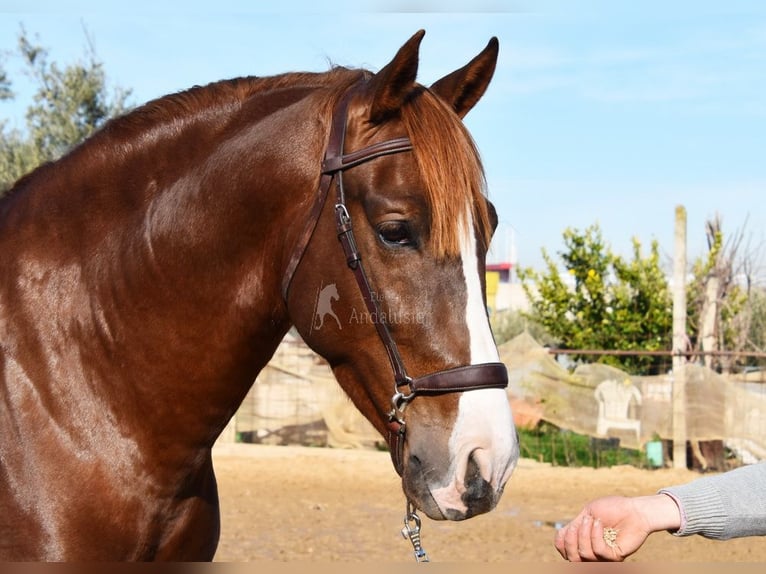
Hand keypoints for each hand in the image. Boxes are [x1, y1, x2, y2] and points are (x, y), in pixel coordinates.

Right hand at [554, 494, 681, 561]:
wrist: (634, 509)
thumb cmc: (611, 508)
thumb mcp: (587, 514)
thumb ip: (574, 526)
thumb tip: (560, 536)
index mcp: (584, 542)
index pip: (565, 552)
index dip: (561, 543)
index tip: (566, 529)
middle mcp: (592, 553)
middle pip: (572, 557)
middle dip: (571, 540)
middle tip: (580, 522)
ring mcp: (604, 557)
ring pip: (584, 554)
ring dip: (584, 533)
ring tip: (593, 520)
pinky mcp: (615, 557)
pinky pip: (598, 551)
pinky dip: (595, 535)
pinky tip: (600, 523)